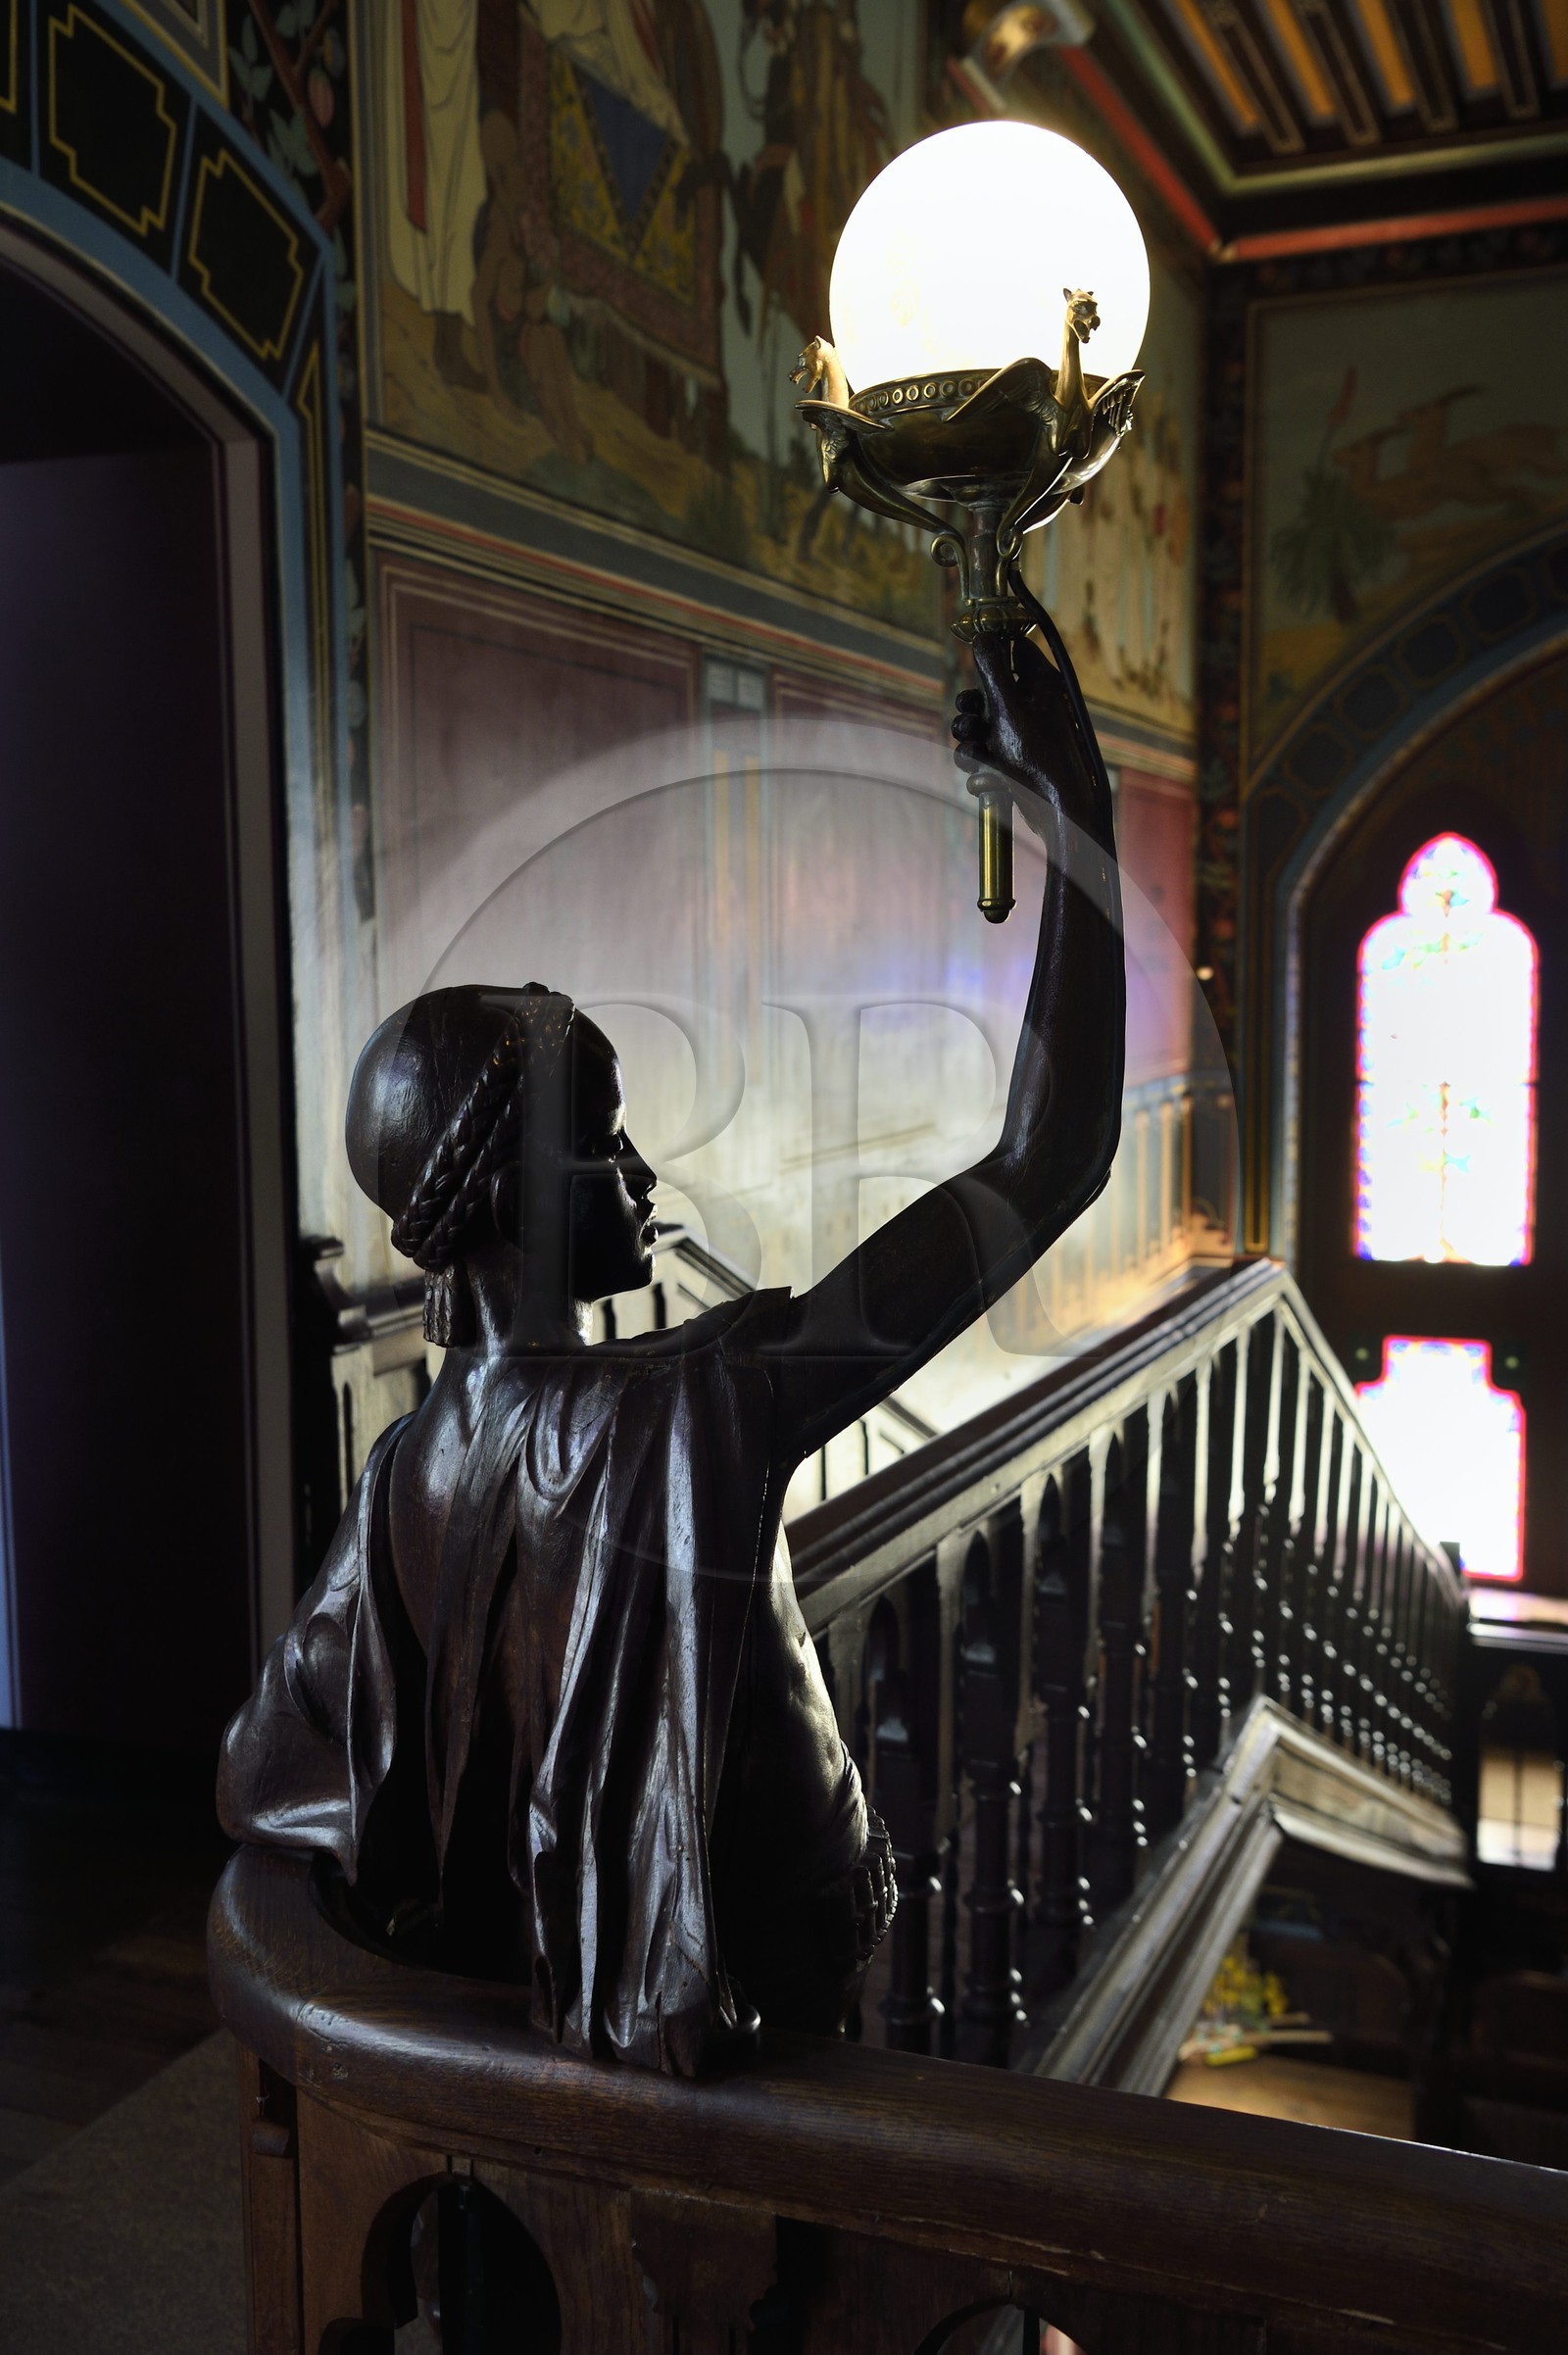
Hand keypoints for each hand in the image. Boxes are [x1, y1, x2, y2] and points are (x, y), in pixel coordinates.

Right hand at [950, 628, 1092, 843]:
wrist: (1057, 811)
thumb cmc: (1041, 758)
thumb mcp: (1010, 709)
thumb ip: (993, 671)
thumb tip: (982, 635)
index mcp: (1040, 685)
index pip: (1015, 649)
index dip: (992, 650)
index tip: (972, 653)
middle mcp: (1032, 707)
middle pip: (986, 692)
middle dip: (970, 709)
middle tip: (971, 718)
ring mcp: (1022, 736)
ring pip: (980, 727)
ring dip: (970, 741)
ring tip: (976, 753)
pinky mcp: (1013, 762)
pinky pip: (984, 756)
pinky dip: (980, 767)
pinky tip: (986, 779)